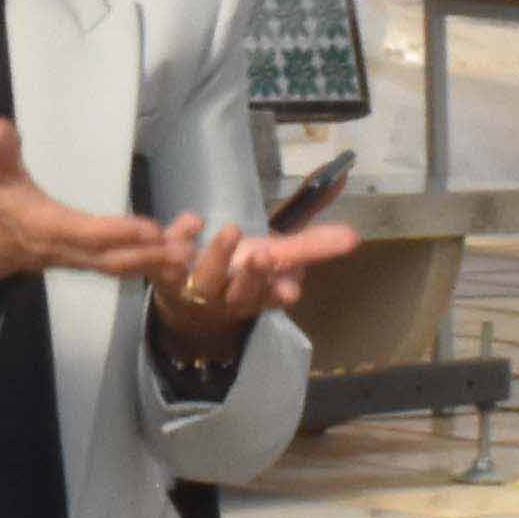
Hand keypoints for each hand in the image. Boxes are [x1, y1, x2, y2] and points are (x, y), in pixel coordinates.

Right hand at [0, 118, 181, 289]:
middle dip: (149, 257)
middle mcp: (65, 251)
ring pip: (119, 267)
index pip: (86, 233)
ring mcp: (78, 261)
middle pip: (111, 259)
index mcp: (45, 227)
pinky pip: (120, 267)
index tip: (152, 228)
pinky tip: (178, 257)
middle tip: (187, 250)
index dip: (118, 232)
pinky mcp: (87, 263)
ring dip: (156, 263)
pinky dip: (149, 264)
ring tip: (192, 252)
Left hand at [152, 216, 365, 360]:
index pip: (273, 297)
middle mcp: (228, 296)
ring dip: (219, 256)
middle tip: (263, 256)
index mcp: (259, 293)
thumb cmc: (241, 273)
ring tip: (231, 232)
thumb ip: (314, 243)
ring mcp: (196, 287)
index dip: (280, 292)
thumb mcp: (280, 257)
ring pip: (207, 278)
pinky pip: (167, 259)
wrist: (187, 296)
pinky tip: (192, 221)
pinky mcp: (166, 275)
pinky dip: (178, 238)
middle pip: (241, 292)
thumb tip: (353, 225)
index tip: (291, 290)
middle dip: (253, 276)